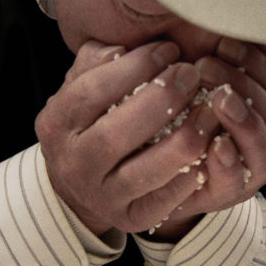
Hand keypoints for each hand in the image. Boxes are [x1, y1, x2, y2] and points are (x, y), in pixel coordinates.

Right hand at [35, 37, 265, 241]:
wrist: (79, 184)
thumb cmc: (91, 119)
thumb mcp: (82, 86)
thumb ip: (98, 60)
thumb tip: (125, 46)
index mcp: (56, 123)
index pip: (93, 91)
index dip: (135, 67)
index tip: (169, 50)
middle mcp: (73, 163)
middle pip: (117, 133)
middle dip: (162, 99)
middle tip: (192, 74)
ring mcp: (101, 196)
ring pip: (145, 171)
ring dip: (184, 139)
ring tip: (208, 112)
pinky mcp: (129, 220)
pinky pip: (163, 202)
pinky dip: (189, 176)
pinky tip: (209, 150)